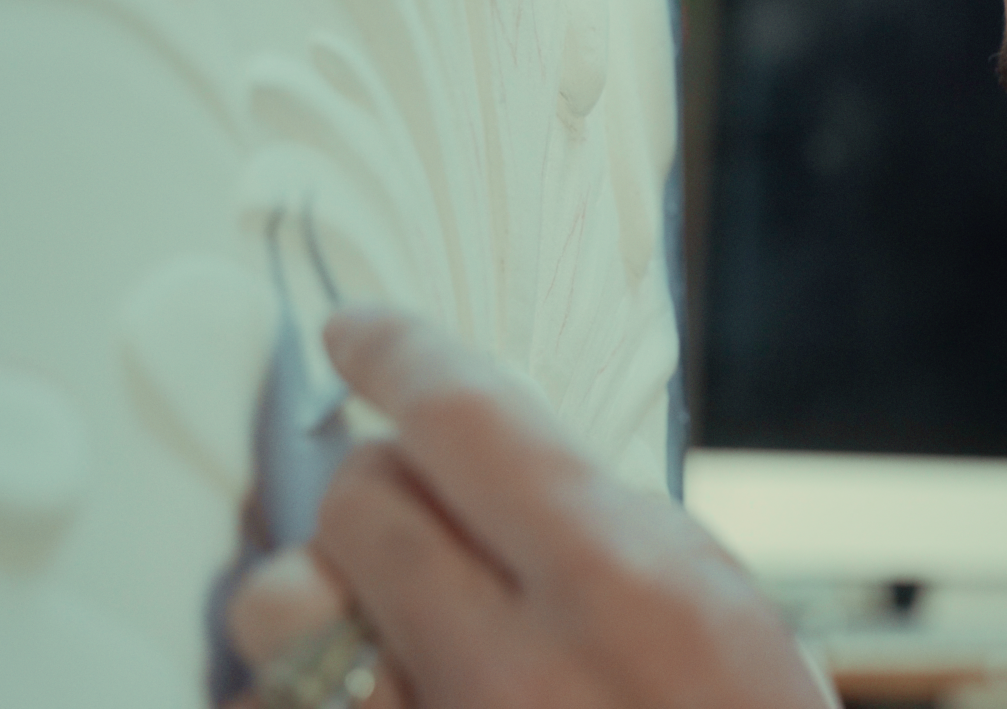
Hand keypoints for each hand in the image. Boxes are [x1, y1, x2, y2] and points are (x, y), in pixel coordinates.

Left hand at [226, 307, 832, 708]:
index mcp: (623, 589)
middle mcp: (512, 667)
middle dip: (383, 483)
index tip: (362, 333)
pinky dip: (314, 695)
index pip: (467, 415)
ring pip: (279, 608)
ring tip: (387, 625)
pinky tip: (380, 695)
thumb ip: (599, 534)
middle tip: (423, 509)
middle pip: (359, 497)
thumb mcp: (727, 619)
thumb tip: (476, 469)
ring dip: (324, 594)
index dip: (398, 352)